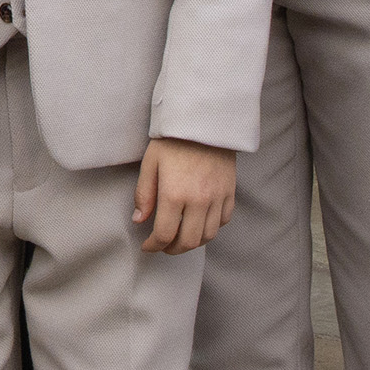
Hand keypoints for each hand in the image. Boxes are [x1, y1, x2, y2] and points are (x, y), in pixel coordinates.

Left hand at [136, 138, 236, 254]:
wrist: (204, 121)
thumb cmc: (173, 140)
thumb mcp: (150, 163)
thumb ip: (144, 194)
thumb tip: (139, 220)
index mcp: (174, 194)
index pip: (164, 234)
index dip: (153, 246)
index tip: (147, 246)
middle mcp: (198, 201)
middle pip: (187, 241)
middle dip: (172, 249)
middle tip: (163, 246)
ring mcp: (216, 198)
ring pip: (208, 235)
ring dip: (192, 242)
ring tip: (180, 238)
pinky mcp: (229, 192)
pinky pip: (223, 220)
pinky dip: (211, 228)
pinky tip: (200, 223)